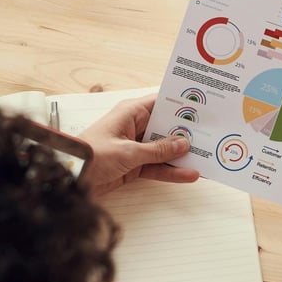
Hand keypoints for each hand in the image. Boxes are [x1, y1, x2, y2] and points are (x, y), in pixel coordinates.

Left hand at [80, 96, 199, 196]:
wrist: (70, 178)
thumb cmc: (91, 154)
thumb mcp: (128, 152)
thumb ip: (158, 150)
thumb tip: (183, 143)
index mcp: (131, 113)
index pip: (162, 103)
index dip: (182, 105)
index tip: (203, 108)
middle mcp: (135, 127)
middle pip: (167, 127)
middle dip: (187, 133)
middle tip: (211, 135)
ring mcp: (135, 147)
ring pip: (165, 149)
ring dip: (182, 155)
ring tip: (206, 159)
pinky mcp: (134, 165)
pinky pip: (158, 166)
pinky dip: (172, 171)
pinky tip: (189, 175)